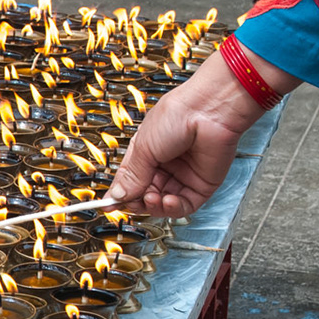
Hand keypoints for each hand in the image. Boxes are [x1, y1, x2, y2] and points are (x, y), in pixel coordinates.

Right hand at [104, 50, 295, 216]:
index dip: (121, 194)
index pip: (131, 181)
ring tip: (150, 199)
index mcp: (147, 152)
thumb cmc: (177, 115)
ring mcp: (184, 175)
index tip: (109, 206)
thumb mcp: (144, 147)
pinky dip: (174, 208)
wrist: (209, 110)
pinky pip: (185, 204)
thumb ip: (132, 176)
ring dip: (155, 206)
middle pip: (146, 194)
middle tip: (131, 203)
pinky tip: (167, 201)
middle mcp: (165, 165)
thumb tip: (116, 197)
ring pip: (164, 203)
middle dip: (138, 202)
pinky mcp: (202, 184)